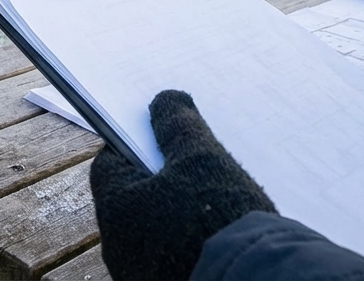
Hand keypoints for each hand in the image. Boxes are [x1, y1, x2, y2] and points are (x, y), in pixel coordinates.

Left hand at [89, 90, 273, 280]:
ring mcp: (138, 271)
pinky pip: (167, 252)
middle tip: (191, 163)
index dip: (135, 142)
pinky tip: (214, 229)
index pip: (111, 161)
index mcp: (116, 207)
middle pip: (131, 195)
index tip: (159, 133)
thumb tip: (165, 100)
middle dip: (158, 176)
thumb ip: (178, 125)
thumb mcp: (202, 157)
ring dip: (172, 210)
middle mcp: (118, 245)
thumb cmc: (222, 215)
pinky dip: (184, 238)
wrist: (252, 278)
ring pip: (150, 227)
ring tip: (211, 197)